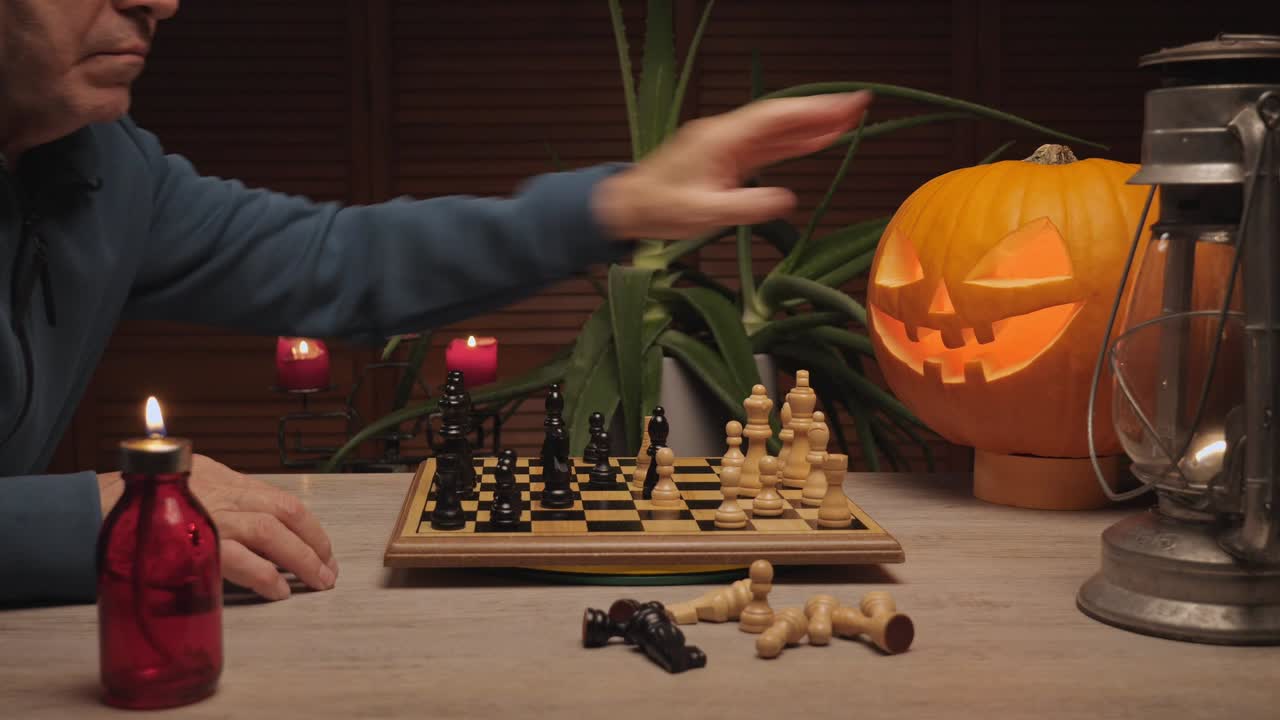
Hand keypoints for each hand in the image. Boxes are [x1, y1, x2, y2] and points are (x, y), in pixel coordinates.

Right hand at [98, 454, 337, 600]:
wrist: (90, 512)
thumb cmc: (134, 503)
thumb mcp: (184, 486)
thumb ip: (216, 498)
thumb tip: (247, 520)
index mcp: (222, 478)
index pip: (278, 497)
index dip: (306, 524)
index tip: (322, 545)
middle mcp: (221, 493)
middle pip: (286, 512)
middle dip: (315, 541)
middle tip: (329, 568)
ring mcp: (210, 516)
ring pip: (272, 532)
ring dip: (301, 558)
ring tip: (318, 580)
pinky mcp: (195, 543)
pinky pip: (241, 559)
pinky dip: (266, 576)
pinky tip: (279, 591)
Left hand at [592, 90, 871, 239]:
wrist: (628, 206)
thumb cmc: (659, 209)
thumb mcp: (703, 213)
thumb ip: (745, 206)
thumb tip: (785, 200)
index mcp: (722, 139)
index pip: (777, 118)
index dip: (814, 110)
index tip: (847, 104)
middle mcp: (728, 134)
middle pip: (782, 117)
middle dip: (821, 111)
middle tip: (860, 105)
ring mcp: (728, 145)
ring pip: (777, 131)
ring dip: (812, 126)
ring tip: (849, 121)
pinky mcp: (728, 158)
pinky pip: (768, 147)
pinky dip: (793, 143)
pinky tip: (816, 142)